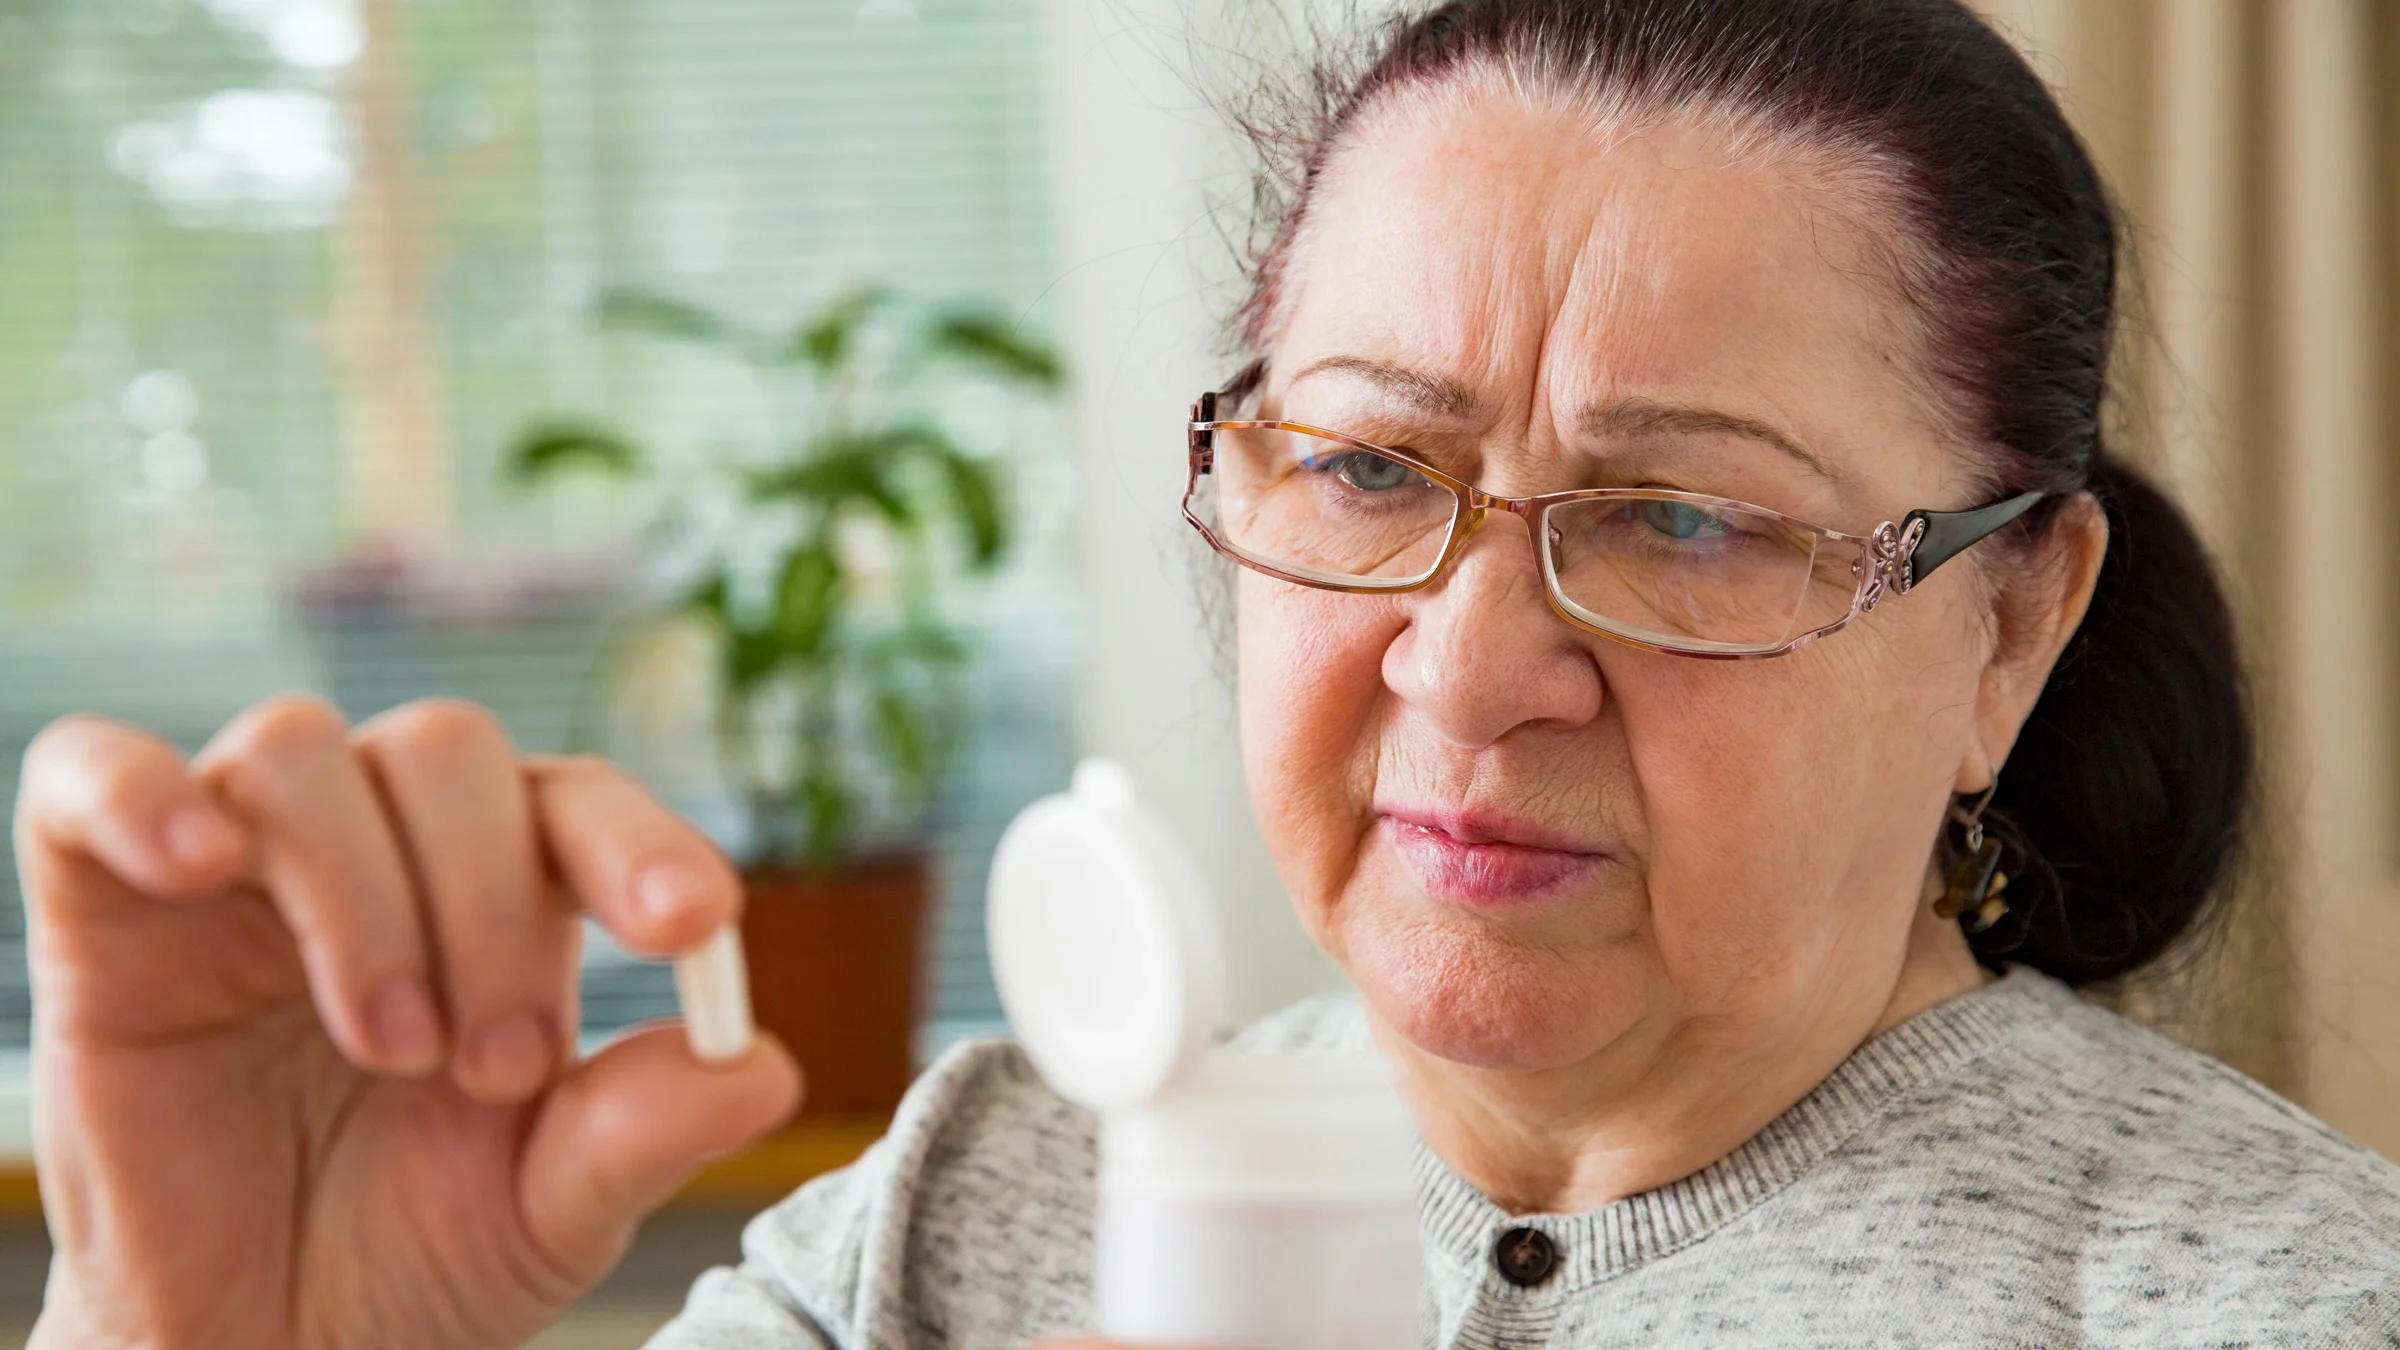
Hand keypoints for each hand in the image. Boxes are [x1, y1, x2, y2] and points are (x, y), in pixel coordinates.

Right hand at [16, 698, 801, 1349]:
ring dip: (358, 891)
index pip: (579, 806)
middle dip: (486, 901)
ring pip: (300, 751)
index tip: (690, 928)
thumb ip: (645, 1132)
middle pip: (448, 750)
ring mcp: (241, 863)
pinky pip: (93, 774)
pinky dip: (141, 792)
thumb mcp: (550, 1211)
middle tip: (492, 1067)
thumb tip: (766, 1068)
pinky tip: (200, 865)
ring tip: (385, 1046)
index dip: (641, 845)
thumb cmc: (412, 1256)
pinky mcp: (105, 901)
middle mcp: (382, 845)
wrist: (256, 1344)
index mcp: (507, 894)